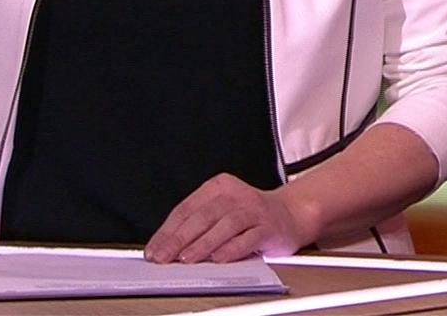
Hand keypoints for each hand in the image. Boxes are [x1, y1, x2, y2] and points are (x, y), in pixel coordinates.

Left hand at [145, 174, 311, 263]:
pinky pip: (248, 238)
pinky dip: (232, 249)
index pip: (187, 208)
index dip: (168, 230)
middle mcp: (237, 195)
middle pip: (203, 215)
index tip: (154, 249)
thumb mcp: (221, 212)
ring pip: (225, 225)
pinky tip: (219, 258)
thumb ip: (198, 225)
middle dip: (179, 238)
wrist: (292, 213)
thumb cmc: (251, 215)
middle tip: (164, 256)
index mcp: (219, 187)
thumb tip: (167, 246)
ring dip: (203, 243)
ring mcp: (255, 210)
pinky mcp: (270, 226)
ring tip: (187, 258)